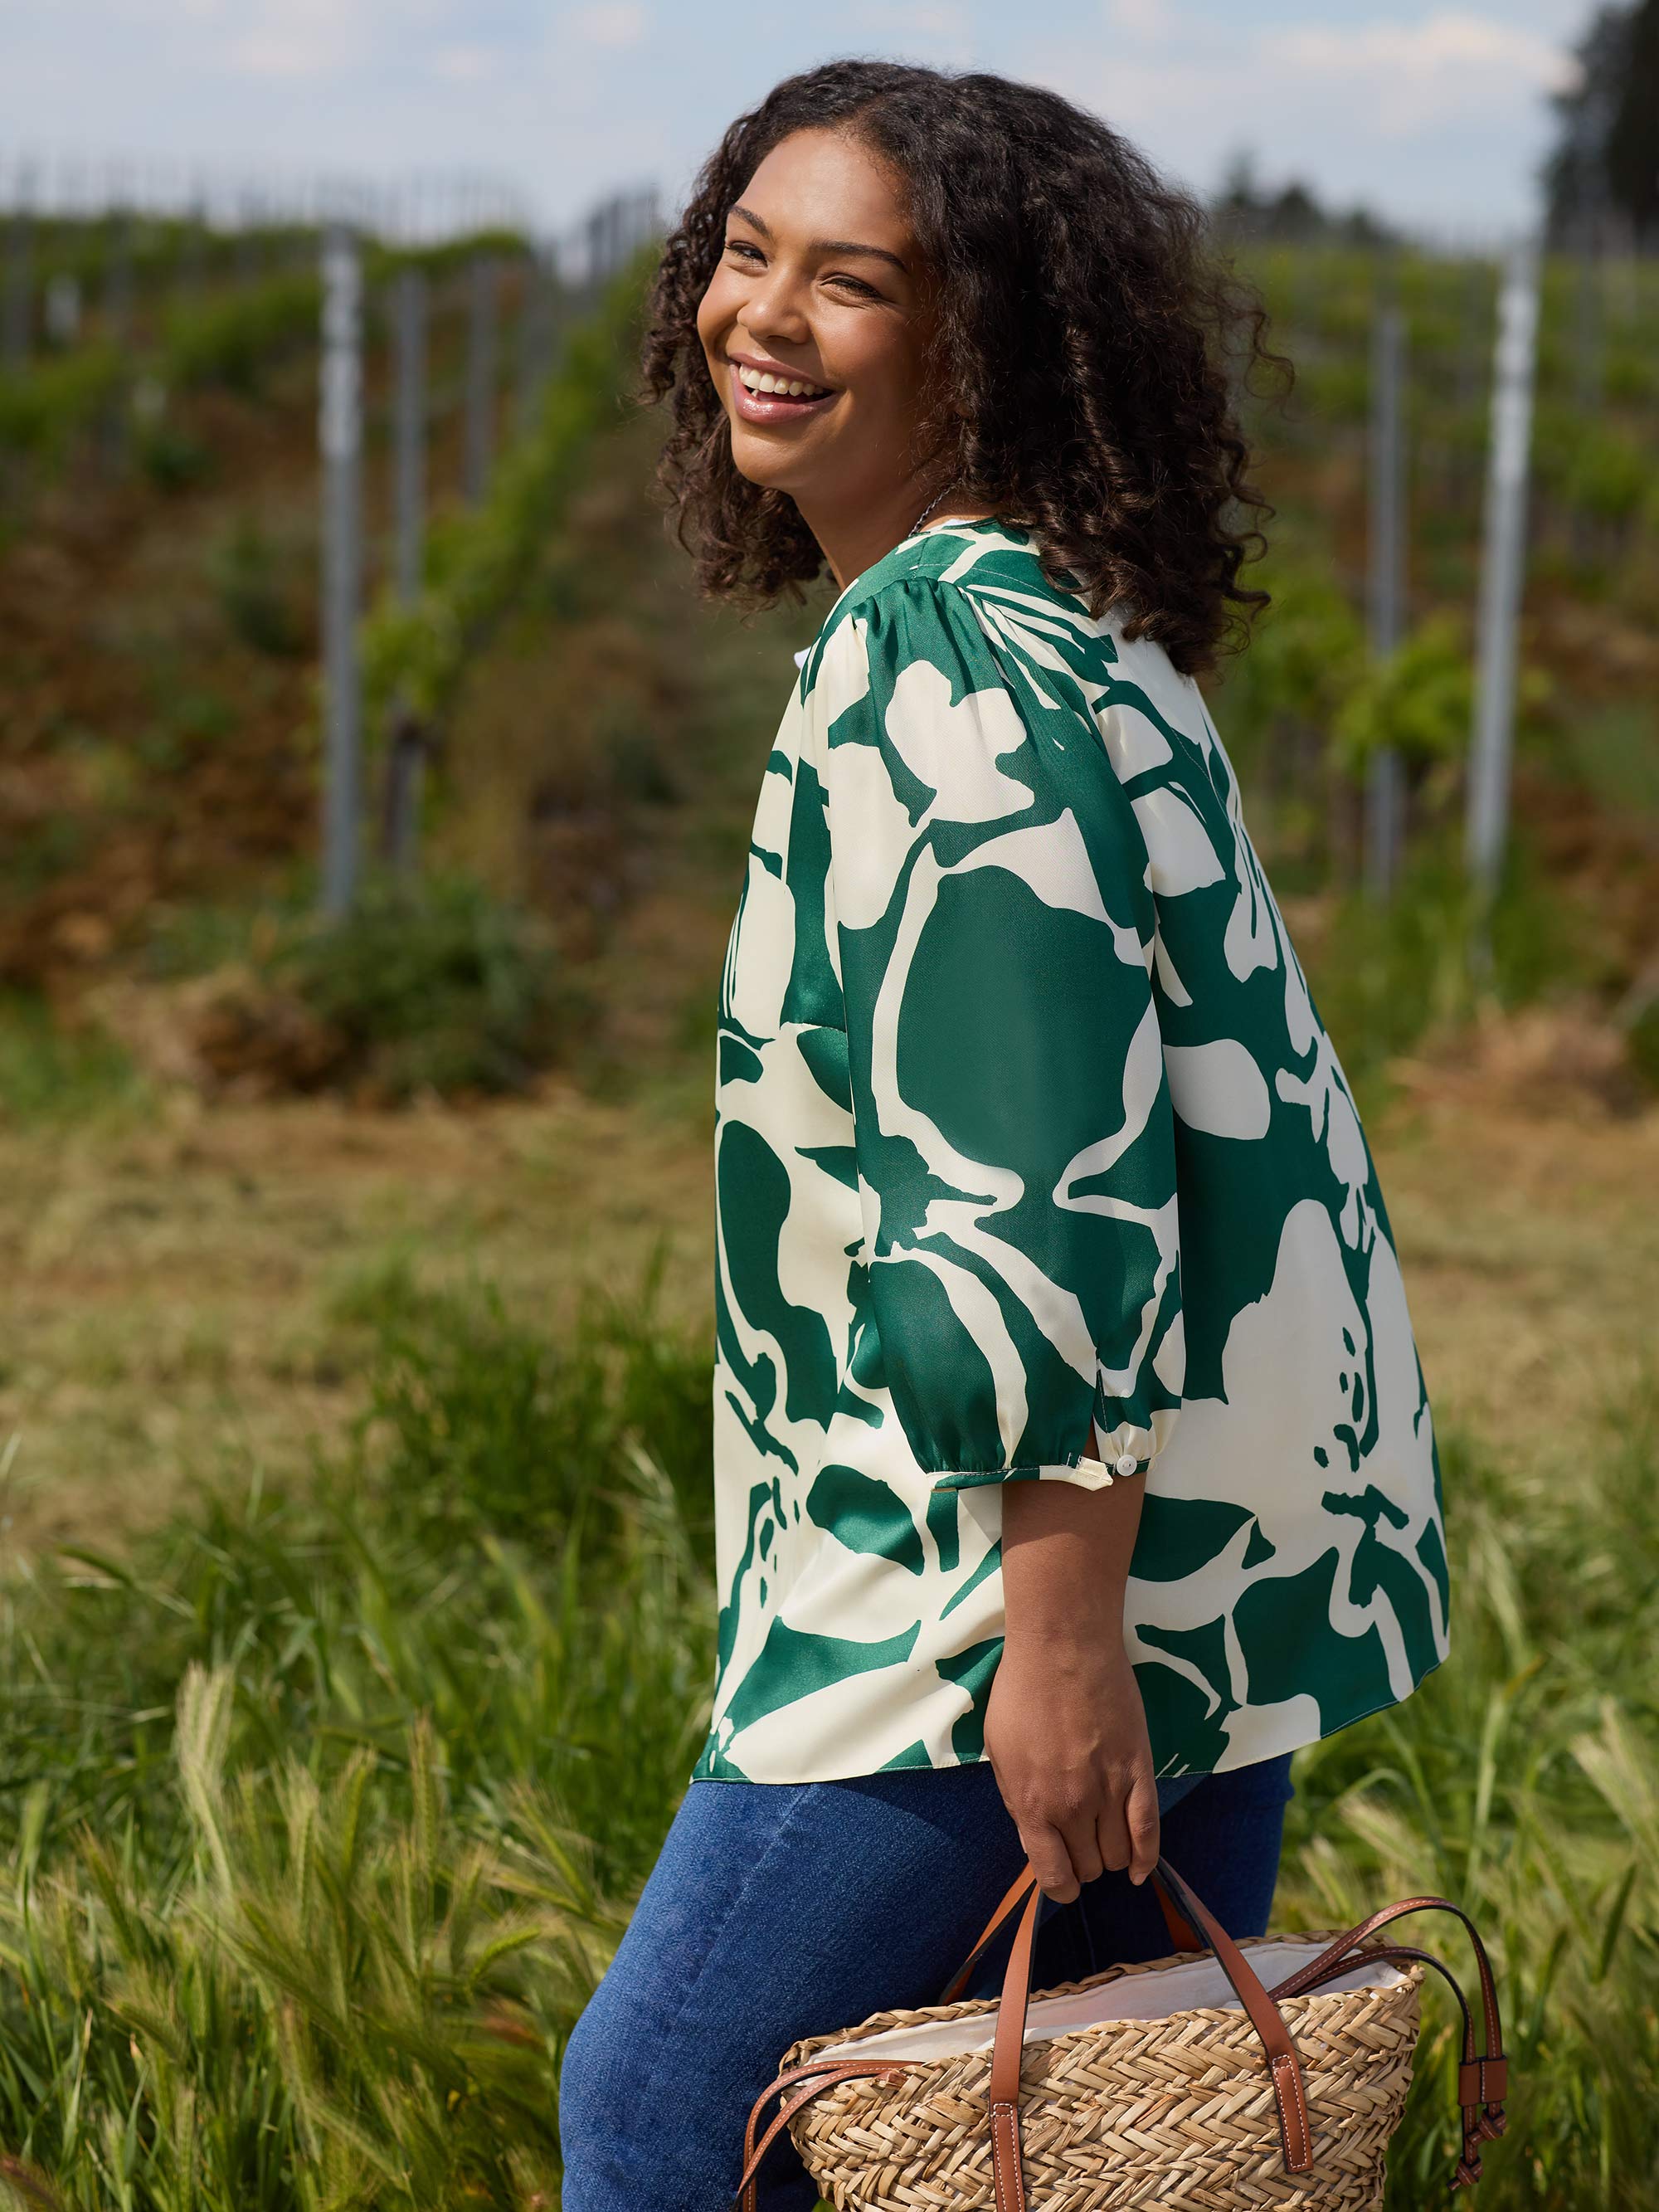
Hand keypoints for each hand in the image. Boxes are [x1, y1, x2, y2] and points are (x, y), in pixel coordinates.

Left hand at [983, 1627, 1159, 1901]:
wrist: (1064, 1647)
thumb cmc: (1022, 1692)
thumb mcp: (998, 1749)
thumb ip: (1016, 1799)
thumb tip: (1034, 1836)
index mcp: (1030, 1804)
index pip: (1052, 1874)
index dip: (1059, 1886)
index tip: (1062, 1880)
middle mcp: (1071, 1808)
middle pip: (1088, 1865)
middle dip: (1082, 1862)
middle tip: (1079, 1840)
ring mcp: (1109, 1791)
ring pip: (1118, 1855)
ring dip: (1110, 1855)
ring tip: (1103, 1836)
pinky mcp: (1140, 1772)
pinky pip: (1149, 1832)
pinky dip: (1146, 1858)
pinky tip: (1139, 1869)